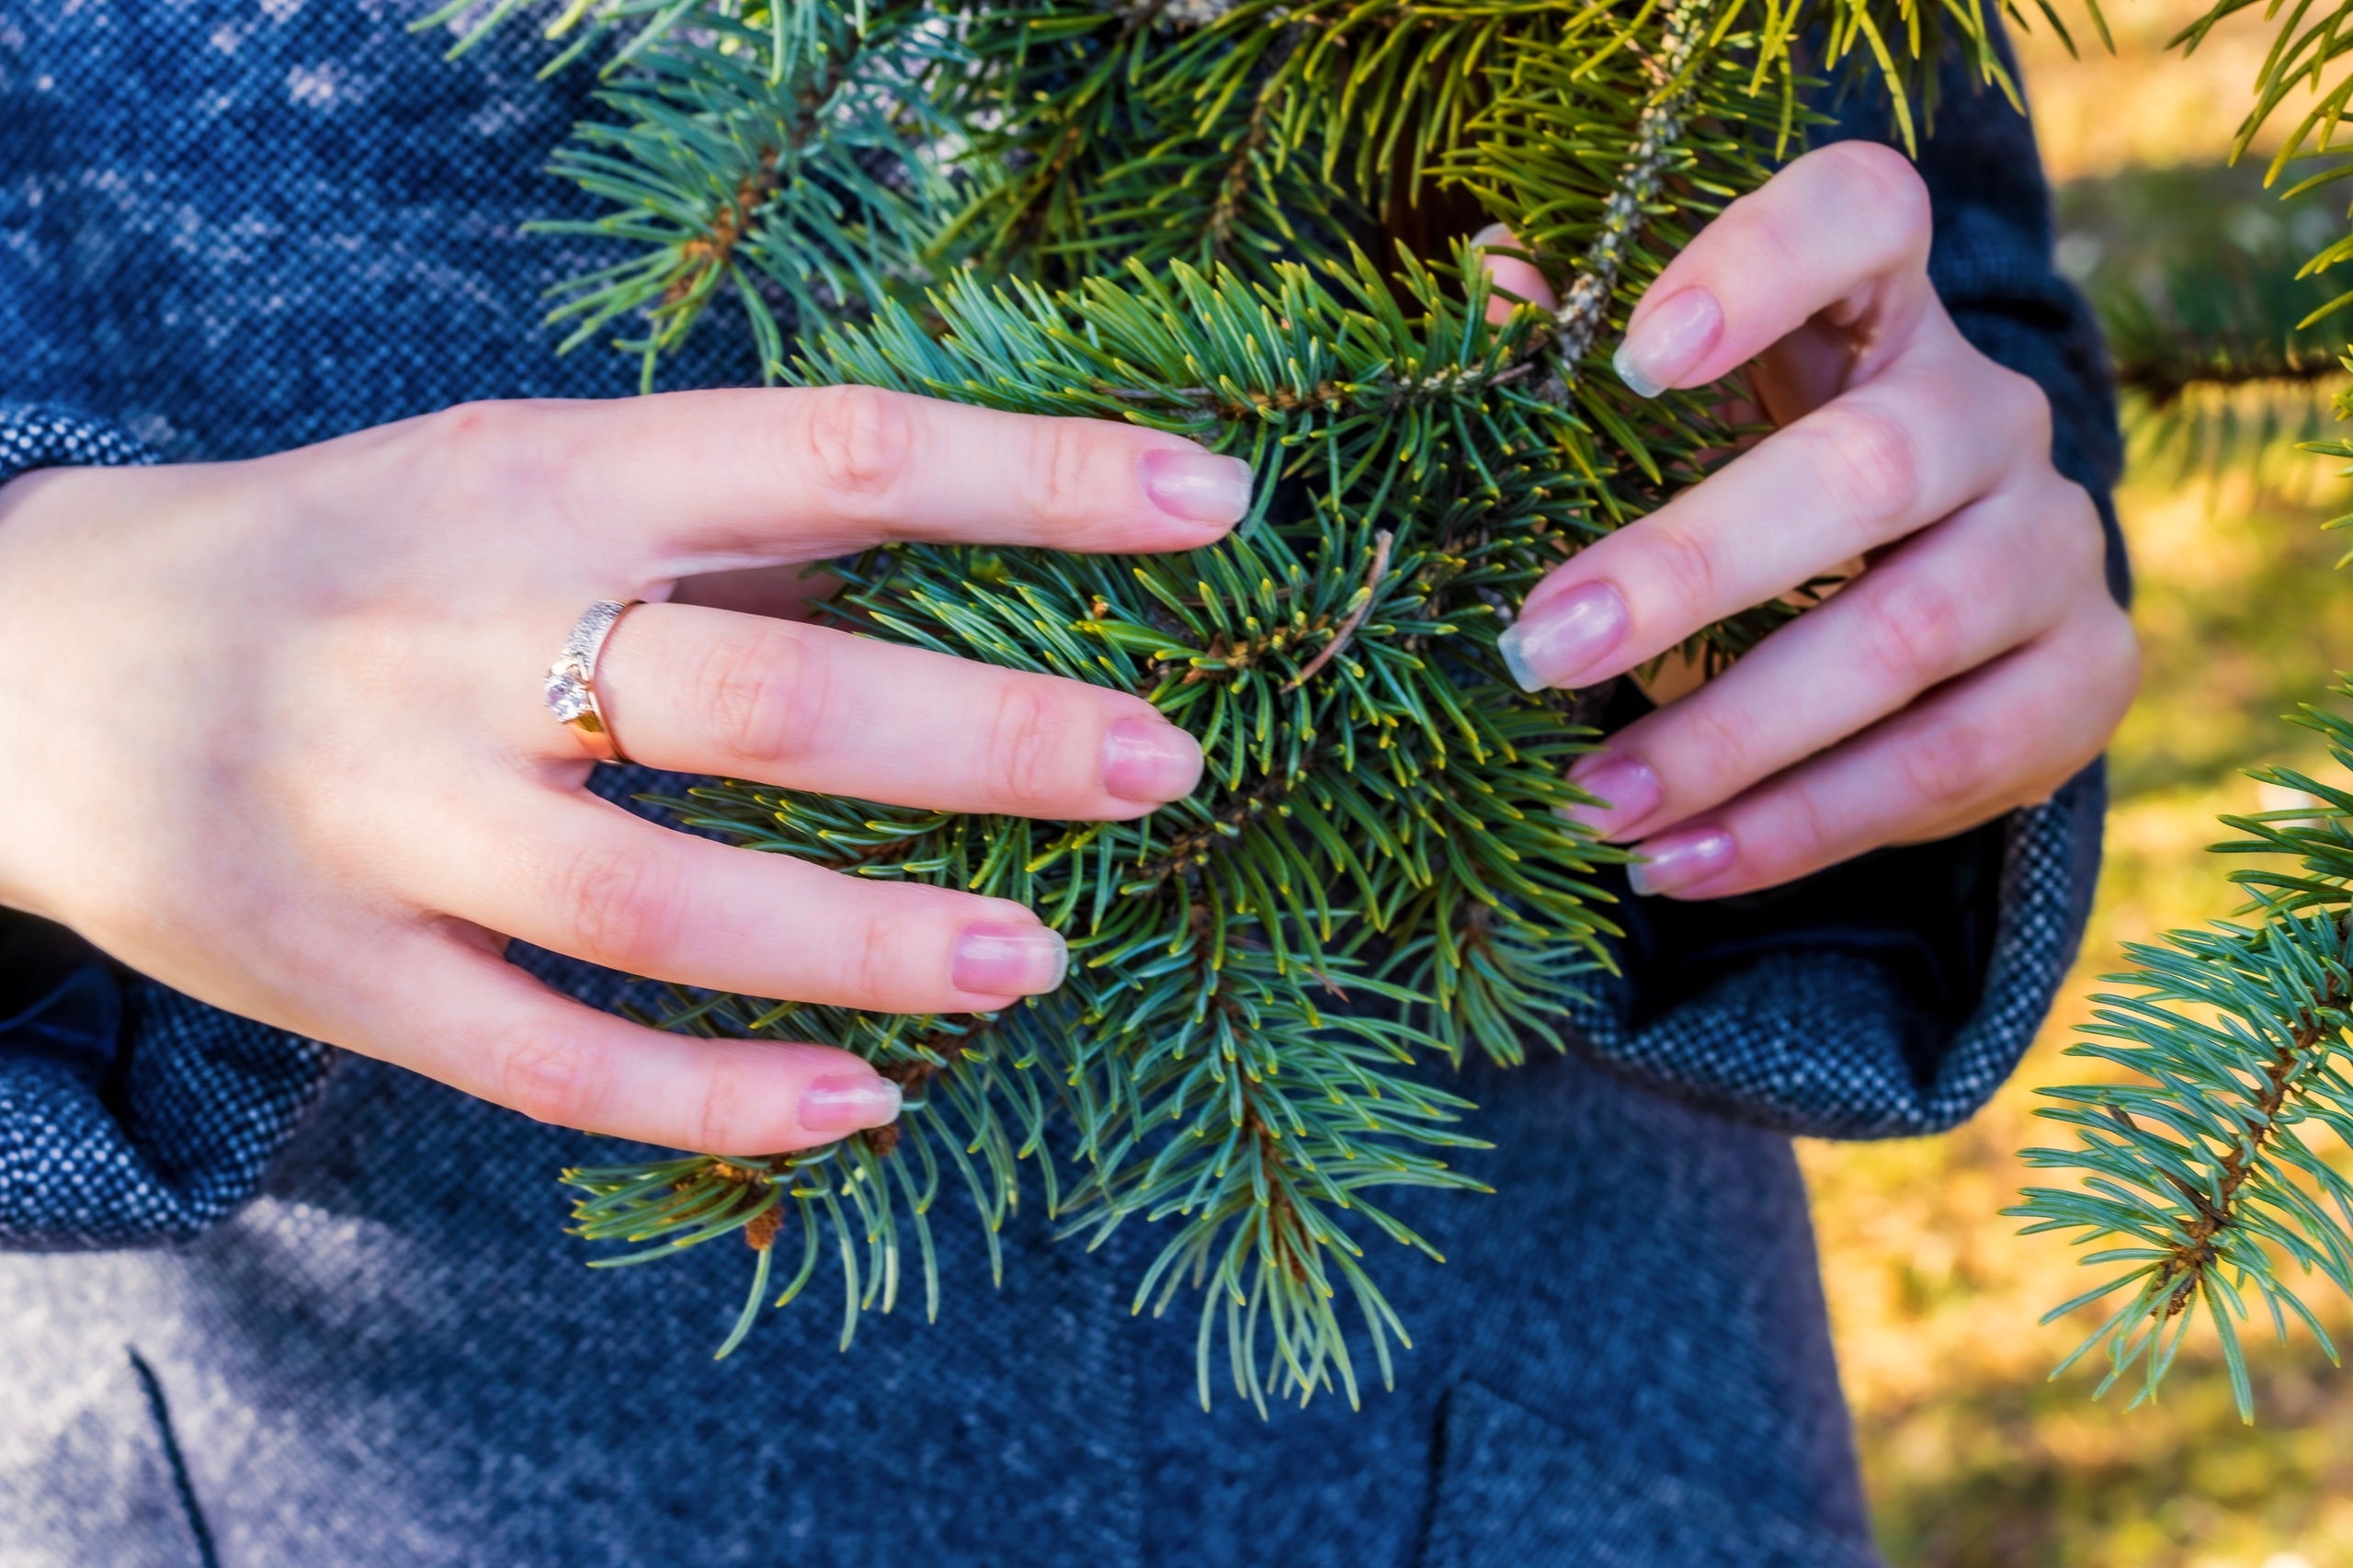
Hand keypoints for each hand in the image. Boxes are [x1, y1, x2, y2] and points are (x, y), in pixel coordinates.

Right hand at [0, 389, 1249, 1150]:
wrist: (36, 662)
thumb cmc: (348, 557)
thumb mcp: (519, 477)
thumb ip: (721, 526)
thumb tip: (978, 566)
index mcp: (537, 479)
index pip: (835, 454)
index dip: (1043, 476)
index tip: (1215, 503)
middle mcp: (460, 638)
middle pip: (767, 699)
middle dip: (993, 739)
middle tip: (1165, 766)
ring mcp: (385, 819)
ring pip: (665, 907)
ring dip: (876, 944)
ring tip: (1041, 959)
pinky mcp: (337, 974)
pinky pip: (553, 1064)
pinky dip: (719, 1098)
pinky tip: (865, 1102)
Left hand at [1481, 141, 2137, 897]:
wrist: (1933, 603)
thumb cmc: (1754, 476)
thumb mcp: (1675, 418)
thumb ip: (1575, 351)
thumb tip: (1493, 281)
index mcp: (1882, 308)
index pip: (1862, 217)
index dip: (1760, 270)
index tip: (1632, 359)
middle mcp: (1989, 412)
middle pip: (1871, 466)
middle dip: (1691, 569)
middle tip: (1540, 650)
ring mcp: (2054, 545)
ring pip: (1908, 636)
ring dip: (1731, 738)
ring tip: (1595, 803)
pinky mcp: (2086, 676)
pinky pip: (1951, 766)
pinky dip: (1800, 828)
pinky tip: (1679, 865)